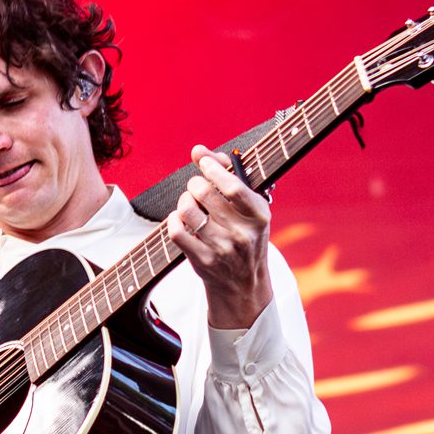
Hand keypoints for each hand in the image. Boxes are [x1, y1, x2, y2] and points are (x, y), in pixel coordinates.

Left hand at [165, 144, 273, 329]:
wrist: (242, 283)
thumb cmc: (244, 234)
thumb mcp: (248, 207)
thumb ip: (226, 173)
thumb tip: (198, 150)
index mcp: (260, 216)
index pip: (234, 187)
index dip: (213, 169)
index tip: (203, 161)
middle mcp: (242, 234)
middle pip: (205, 194)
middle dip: (195, 184)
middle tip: (196, 187)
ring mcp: (222, 249)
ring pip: (188, 211)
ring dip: (184, 200)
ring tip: (189, 203)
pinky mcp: (202, 261)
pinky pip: (176, 231)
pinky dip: (173, 220)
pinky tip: (181, 220)